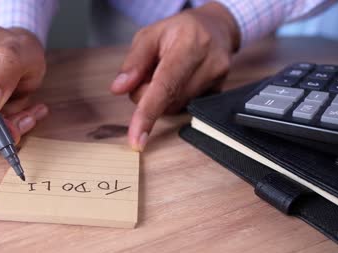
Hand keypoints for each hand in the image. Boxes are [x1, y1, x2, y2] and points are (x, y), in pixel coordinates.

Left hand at [110, 2, 239, 150]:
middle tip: (149, 72)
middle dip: (147, 94)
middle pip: (166, 101)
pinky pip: (186, 108)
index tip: (136, 139)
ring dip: (161, 98)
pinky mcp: (218, 93)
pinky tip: (180, 80)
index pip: (165, 86)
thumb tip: (119, 89)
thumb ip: (134, 62)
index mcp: (190, 45)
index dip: (148, 114)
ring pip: (175, 108)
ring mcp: (217, 81)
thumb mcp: (150, 35)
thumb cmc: (180, 30)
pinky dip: (175, 99)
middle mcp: (208, 64)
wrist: (216, 28)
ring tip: (167, 71)